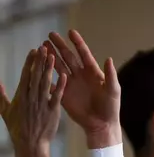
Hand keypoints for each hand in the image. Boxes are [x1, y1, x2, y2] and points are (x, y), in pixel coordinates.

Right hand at [0, 47, 66, 156]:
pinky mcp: (52, 111)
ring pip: (46, 83)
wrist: (30, 144)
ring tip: (53, 56)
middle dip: (40, 61)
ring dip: (49, 69)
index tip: (34, 51)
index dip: (30, 62)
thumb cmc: (18, 129)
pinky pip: (57, 96)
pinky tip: (64, 75)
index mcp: (21, 96)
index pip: (26, 75)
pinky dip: (61, 85)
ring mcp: (42, 104)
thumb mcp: (5, 111)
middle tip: (44, 47)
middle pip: (36, 75)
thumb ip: (0, 96)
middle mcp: (31, 98)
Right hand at [45, 30, 120, 148]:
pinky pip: (53, 83)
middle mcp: (81, 76)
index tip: (70, 32)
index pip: (84, 54)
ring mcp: (71, 84)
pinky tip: (38, 67)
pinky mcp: (64, 94)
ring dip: (51, 57)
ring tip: (42, 46)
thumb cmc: (111, 107)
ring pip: (59, 67)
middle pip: (69, 57)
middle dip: (60, 46)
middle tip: (50, 35)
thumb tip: (108, 59)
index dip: (77, 43)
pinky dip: (46, 75)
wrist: (101, 124)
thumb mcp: (113, 90)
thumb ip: (111, 75)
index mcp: (93, 73)